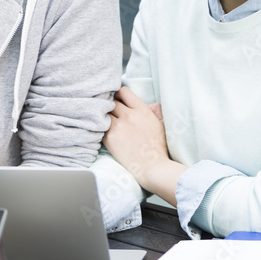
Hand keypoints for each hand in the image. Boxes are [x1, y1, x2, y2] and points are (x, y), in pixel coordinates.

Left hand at [103, 87, 185, 203]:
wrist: (152, 168)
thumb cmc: (158, 148)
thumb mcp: (160, 125)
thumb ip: (155, 112)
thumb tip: (151, 105)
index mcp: (142, 110)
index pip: (124, 92)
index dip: (119, 94)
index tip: (117, 99)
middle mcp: (129, 116)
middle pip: (112, 101)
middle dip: (110, 105)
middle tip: (110, 111)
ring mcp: (118, 126)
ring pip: (104, 113)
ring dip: (104, 116)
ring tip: (104, 121)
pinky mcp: (110, 138)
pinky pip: (100, 126)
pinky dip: (101, 127)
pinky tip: (102, 130)